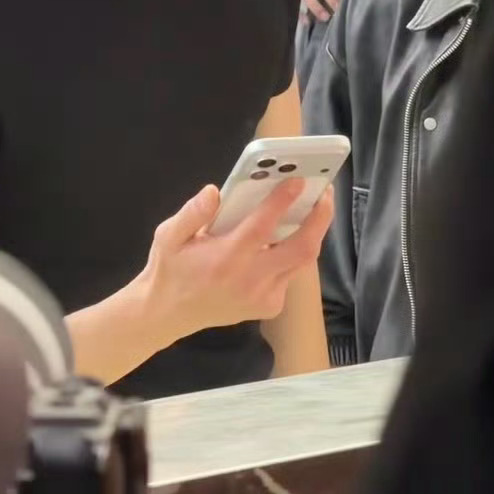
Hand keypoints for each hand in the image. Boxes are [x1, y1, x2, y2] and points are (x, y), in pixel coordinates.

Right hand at [137, 179, 333, 347]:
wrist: (169, 314)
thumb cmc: (171, 268)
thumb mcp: (168, 236)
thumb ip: (192, 213)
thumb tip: (214, 192)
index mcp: (226, 258)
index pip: (262, 226)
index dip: (282, 201)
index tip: (298, 179)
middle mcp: (250, 279)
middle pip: (300, 249)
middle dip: (320, 219)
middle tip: (325, 191)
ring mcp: (263, 296)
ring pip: (302, 262)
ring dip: (313, 233)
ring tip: (316, 205)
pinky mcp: (269, 306)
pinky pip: (291, 275)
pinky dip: (294, 253)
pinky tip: (287, 236)